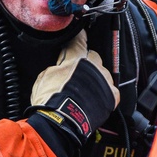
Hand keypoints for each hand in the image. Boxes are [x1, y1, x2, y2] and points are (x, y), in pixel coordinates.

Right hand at [28, 29, 119, 148]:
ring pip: (103, 74)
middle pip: (93, 58)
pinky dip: (105, 93)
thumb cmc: (51, 101)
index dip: (79, 37)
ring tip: (84, 93)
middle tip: (76, 75)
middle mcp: (94, 65)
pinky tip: (95, 99)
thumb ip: (57, 67)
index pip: (80, 40)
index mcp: (76, 57)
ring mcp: (104, 79)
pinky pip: (111, 89)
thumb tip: (61, 66)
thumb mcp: (44, 77)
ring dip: (96, 79)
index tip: (80, 35)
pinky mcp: (112, 95)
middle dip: (87, 63)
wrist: (63, 121)